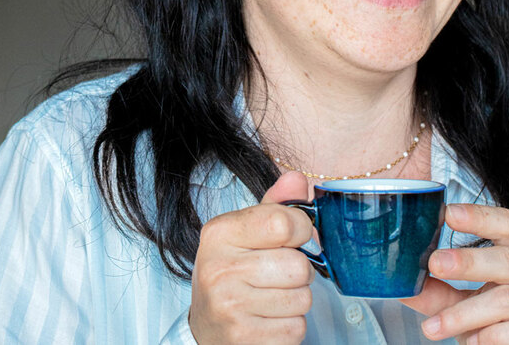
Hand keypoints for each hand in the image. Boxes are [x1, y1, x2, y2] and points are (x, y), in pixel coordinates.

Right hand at [189, 171, 314, 343]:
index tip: (295, 236)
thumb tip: (299, 179)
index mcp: (220, 232)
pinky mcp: (243, 339)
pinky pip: (296, 328)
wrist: (206, 326)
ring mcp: (229, 307)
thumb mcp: (246, 231)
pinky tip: (269, 318)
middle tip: (280, 273)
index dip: (302, 230)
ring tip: (273, 296)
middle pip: (299, 265)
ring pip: (303, 298)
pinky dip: (291, 325)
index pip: (284, 223)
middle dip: (300, 270)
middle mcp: (219, 268)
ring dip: (297, 299)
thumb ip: (276, 204)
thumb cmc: (232, 271)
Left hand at [400, 203, 508, 343]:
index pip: (507, 223)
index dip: (479, 216)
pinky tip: (473, 343)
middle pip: (507, 259)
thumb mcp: (469, 301)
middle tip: (435, 264)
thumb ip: (440, 291)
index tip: (448, 213)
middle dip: (467, 262)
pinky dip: (494, 337)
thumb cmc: (506, 325)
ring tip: (437, 328)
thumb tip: (401, 282)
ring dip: (467, 314)